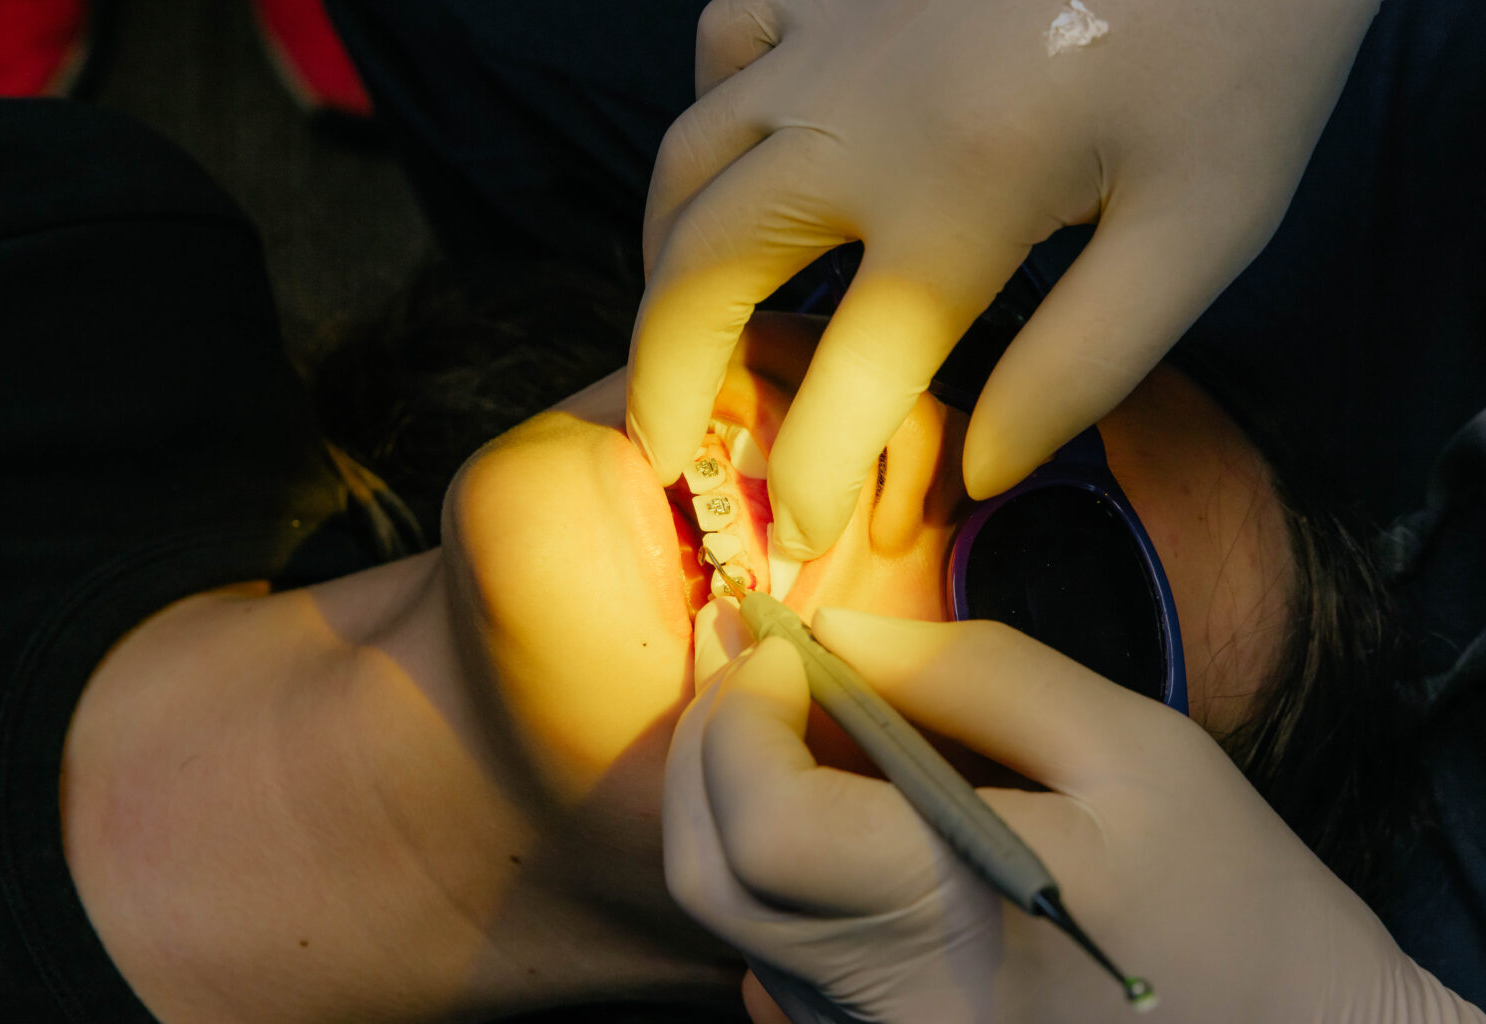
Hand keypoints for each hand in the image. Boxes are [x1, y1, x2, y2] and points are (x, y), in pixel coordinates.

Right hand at [628, 0, 1377, 559]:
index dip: (808, 478)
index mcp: (956, 199)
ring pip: (688, 160)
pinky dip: (710, 113)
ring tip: (676, 328)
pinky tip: (747, 156)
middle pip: (704, 268)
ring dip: (665, 261)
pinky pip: (727, 41)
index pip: (844, 381)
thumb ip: (1083, 364)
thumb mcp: (1206, 226)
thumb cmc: (1245, 57)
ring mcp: (835, 37)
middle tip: (660, 446)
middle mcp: (858, 121)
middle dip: (666, 378)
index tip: (796, 538)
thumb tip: (979, 469)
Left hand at [665, 603, 1478, 1022]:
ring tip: (807, 736)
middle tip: (768, 676)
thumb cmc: (1227, 893)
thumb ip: (975, 673)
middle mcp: (889, 1009)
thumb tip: (837, 631)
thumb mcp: (1131, 747)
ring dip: (735, 805)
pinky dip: (769, 876)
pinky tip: (836, 824)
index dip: (744, 719)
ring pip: (729, 920)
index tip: (785, 653)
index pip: (764, 829)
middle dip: (714, 750)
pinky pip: (769, 964)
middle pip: (711, 876)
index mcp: (954, 923)